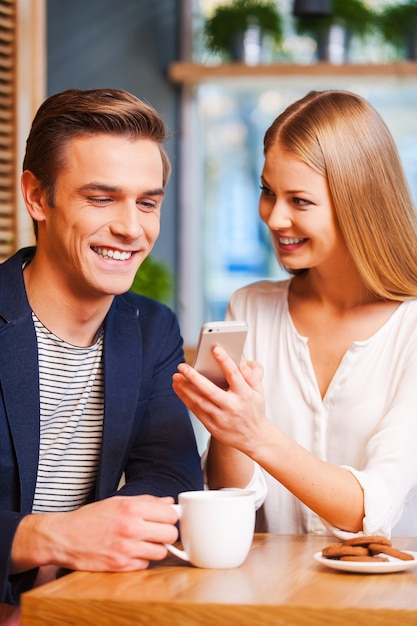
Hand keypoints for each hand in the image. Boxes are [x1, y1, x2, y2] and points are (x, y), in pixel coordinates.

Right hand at [11, 495, 178, 573]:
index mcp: (131, 508)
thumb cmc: (90, 518)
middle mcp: (131, 528)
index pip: (170, 514)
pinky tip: (131, 553)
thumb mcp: (117, 501)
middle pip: (170, 534)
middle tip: (157, 532)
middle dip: (166, 533)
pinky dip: (141, 560)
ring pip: (161, 552)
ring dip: (156, 548)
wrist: (64, 537)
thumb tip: (168, 501)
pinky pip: (145, 564)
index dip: (169, 517)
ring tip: (144, 543)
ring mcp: (126, 549)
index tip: (164, 519)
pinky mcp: (120, 566)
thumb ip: (145, 501)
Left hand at [173, 345, 268, 456]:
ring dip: (185, 389)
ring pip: (199, 402)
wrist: (254, 438)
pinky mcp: (212, 426)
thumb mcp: (258, 390)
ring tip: (176, 376)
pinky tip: (179, 388)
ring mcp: (221, 418)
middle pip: (210, 391)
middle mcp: (232, 407)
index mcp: (245, 395)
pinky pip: (196, 411)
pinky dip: (186, 399)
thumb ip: (248, 373)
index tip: (215, 348)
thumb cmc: (254, 409)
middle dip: (194, 378)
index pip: (234, 375)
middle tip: (182, 366)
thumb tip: (237, 357)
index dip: (225, 361)